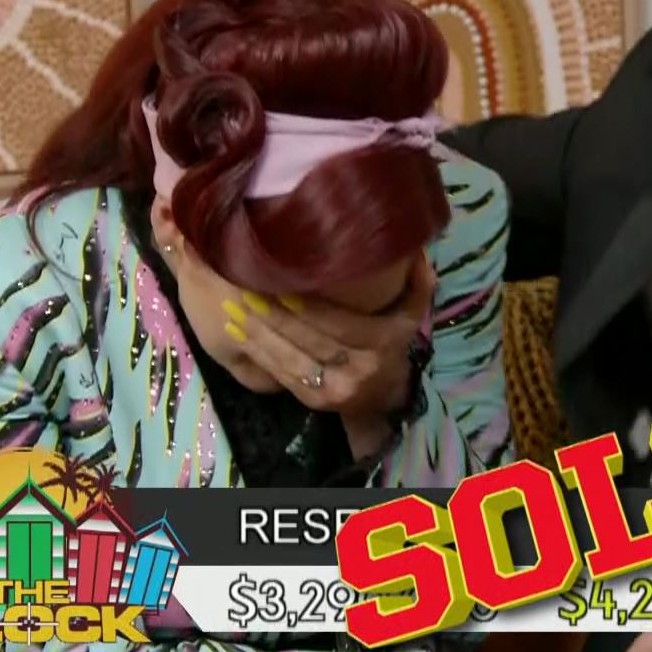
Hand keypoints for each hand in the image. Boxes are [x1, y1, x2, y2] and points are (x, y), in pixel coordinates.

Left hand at [230, 256, 433, 447]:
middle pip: (309, 340)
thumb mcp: (411, 315)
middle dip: (274, 316)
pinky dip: (256, 353)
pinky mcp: (314, 402)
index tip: (280, 285)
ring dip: (258, 334)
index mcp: (382, 344)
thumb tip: (416, 248)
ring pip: (290, 359)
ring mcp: (335, 391)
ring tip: (234, 308)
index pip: (339, 324)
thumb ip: (418, 283)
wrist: (386, 397)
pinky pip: (281, 376)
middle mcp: (359, 370)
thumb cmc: (392, 344)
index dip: (308, 307)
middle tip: (245, 290)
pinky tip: (237, 333)